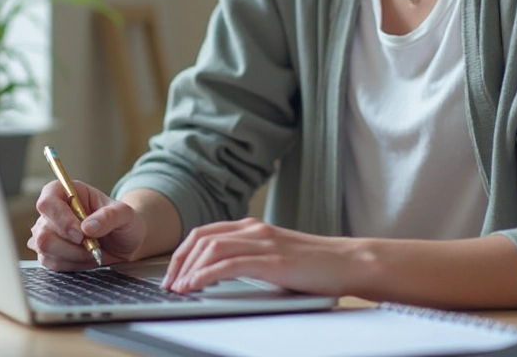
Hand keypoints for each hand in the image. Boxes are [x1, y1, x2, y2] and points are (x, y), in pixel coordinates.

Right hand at [28, 180, 146, 270]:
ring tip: (92, 250)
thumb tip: (87, 226)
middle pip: (42, 231)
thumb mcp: (125, 215)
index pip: (47, 202)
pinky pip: (51, 263)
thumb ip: (110, 216)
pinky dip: (72, 264)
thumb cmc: (122, 223)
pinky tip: (86, 257)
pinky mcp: (47, 253)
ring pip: (45, 250)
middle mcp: (52, 212)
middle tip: (92, 244)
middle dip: (71, 244)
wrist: (123, 243)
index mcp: (67, 192)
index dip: (61, 219)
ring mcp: (47, 233)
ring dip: (74, 255)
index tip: (81, 233)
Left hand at [161, 218, 360, 295]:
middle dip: (178, 261)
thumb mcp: (275, 258)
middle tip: (168, 284)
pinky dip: (205, 275)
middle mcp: (254, 229)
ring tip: (178, 289)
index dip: (183, 253)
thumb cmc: (315, 266)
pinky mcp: (271, 260)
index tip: (172, 273)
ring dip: (188, 269)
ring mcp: (263, 242)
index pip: (205, 233)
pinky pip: (227, 264)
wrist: (348, 263)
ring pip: (210, 248)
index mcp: (253, 228)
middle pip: (201, 238)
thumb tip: (219, 276)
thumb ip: (250, 260)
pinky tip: (195, 287)